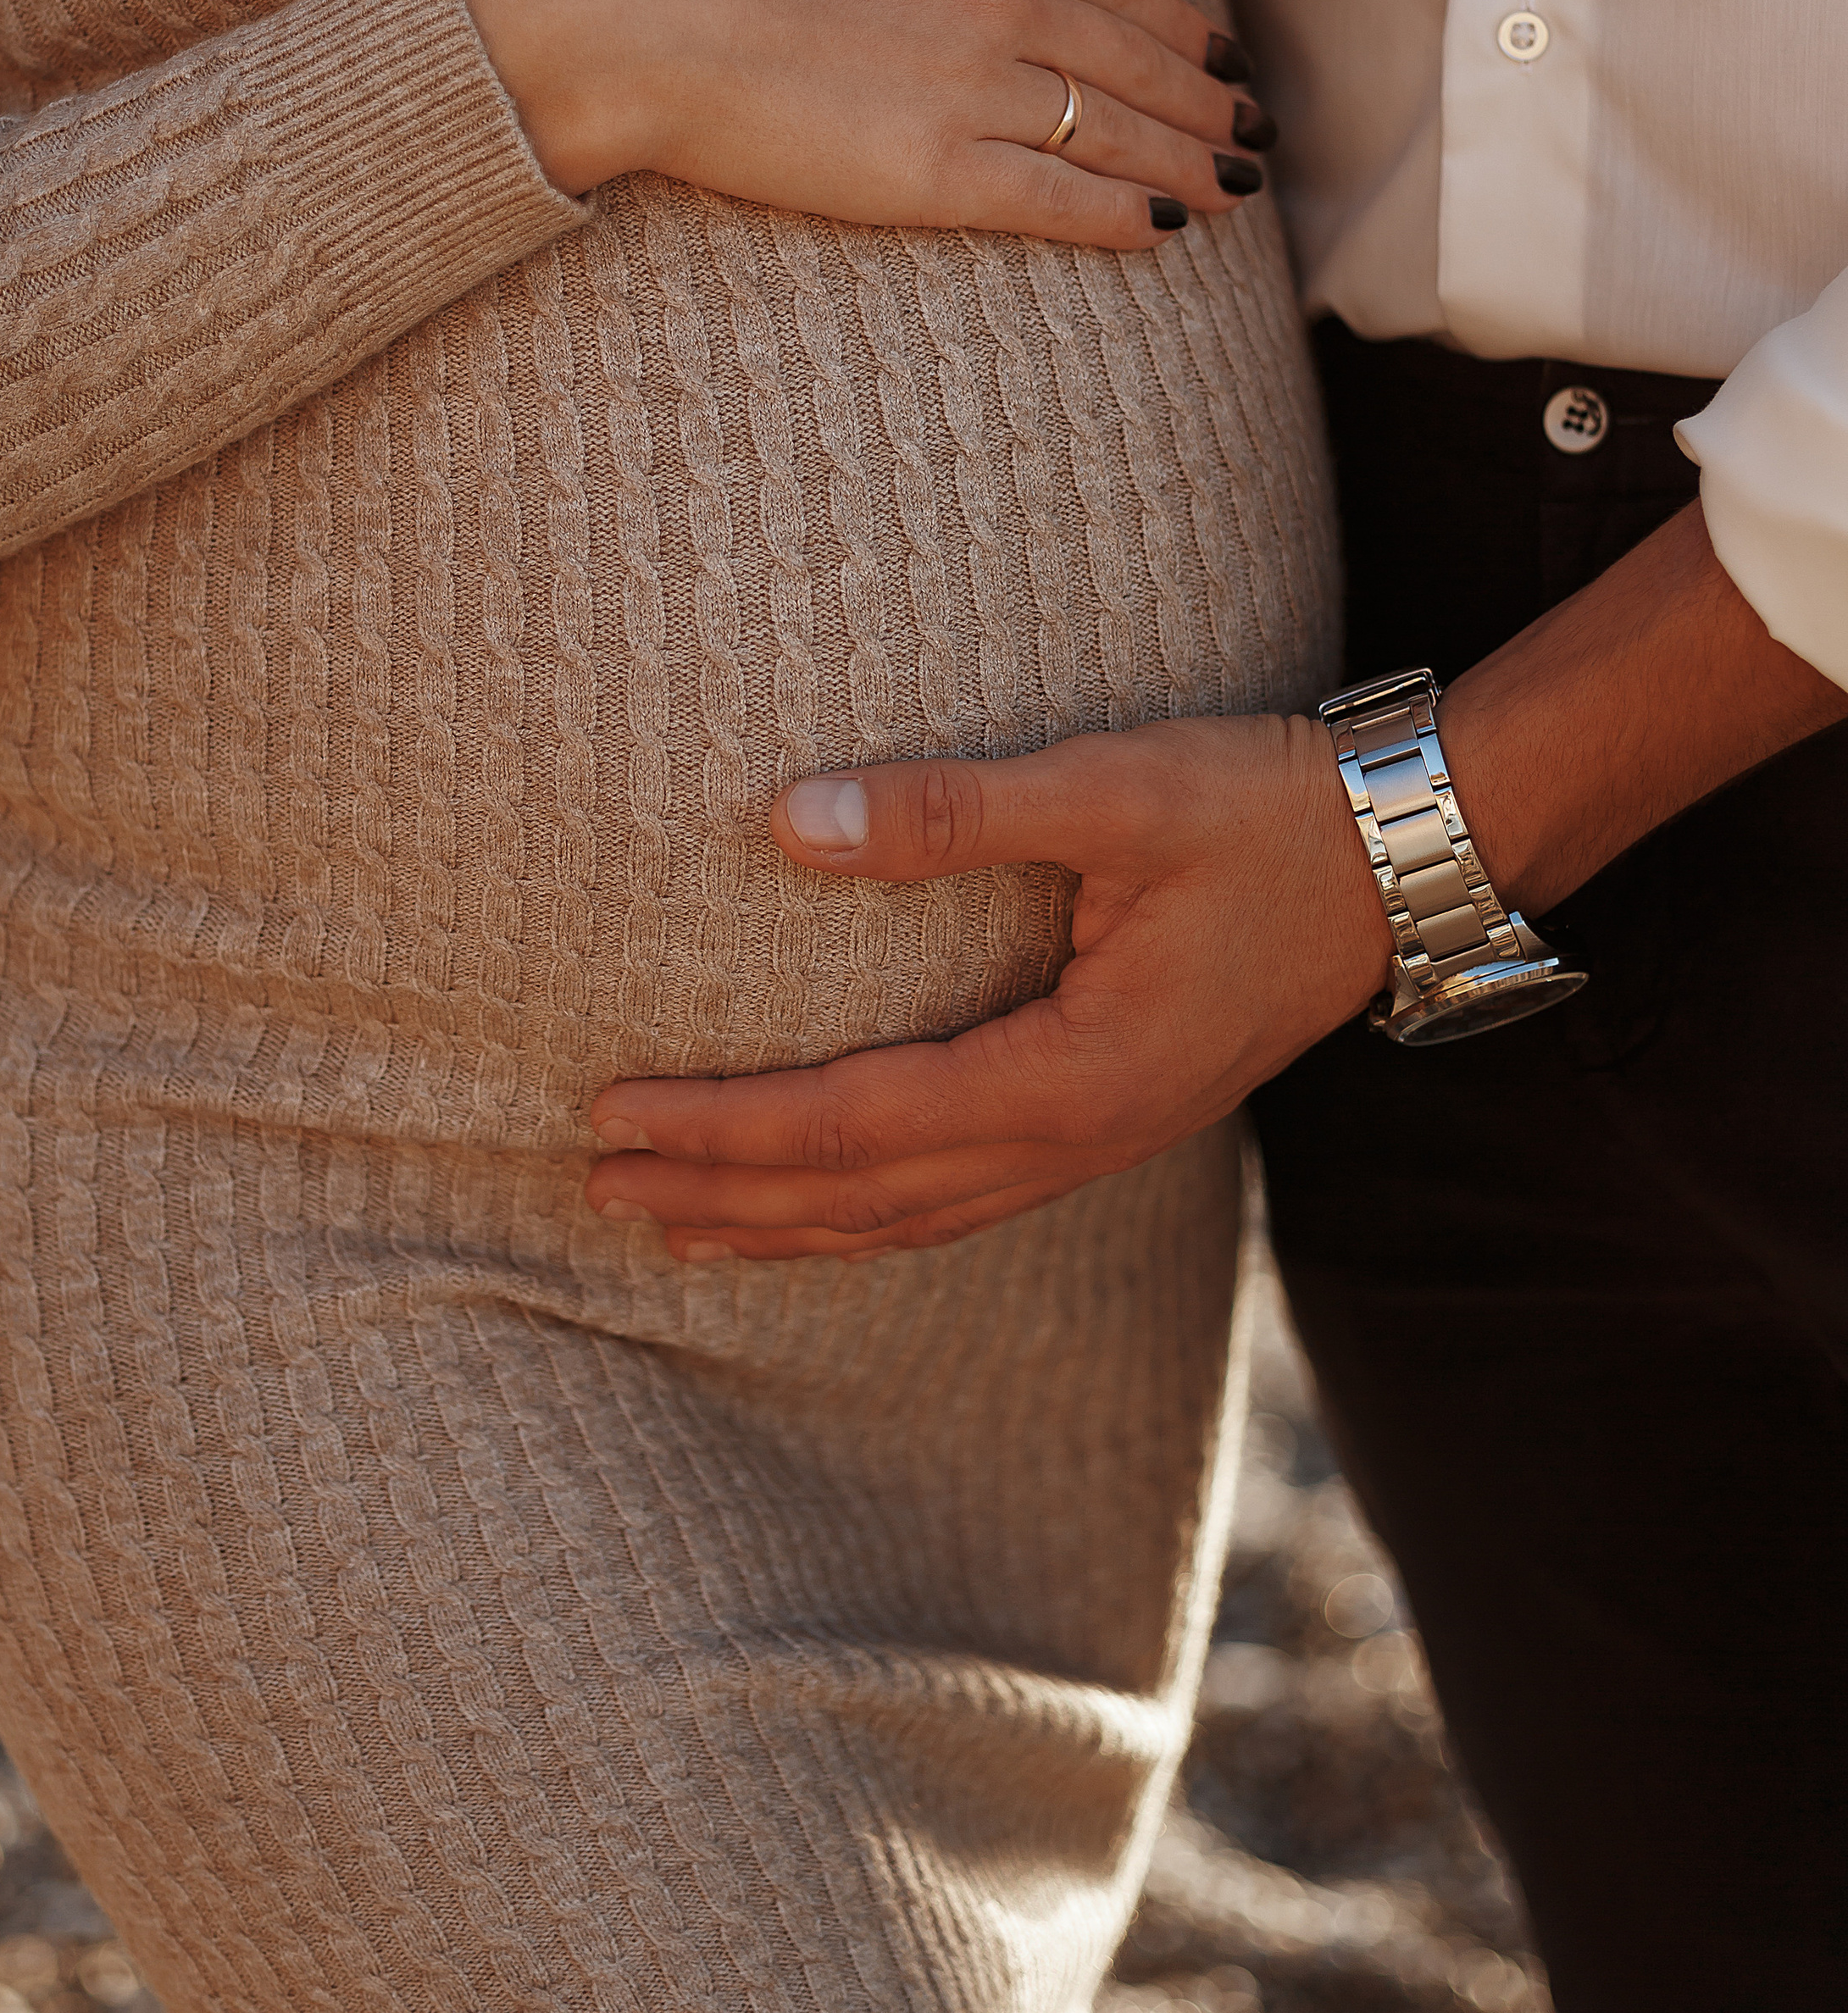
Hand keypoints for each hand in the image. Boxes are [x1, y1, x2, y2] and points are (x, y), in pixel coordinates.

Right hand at [448, 0, 1270, 251]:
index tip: (1223, 55)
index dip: (1182, 26)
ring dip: (1190, 163)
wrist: (629, 1)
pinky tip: (1163, 230)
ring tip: (1235, 190)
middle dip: (1210, 102)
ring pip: (1115, 132)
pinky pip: (1056, 199)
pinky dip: (1119, 215)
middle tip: (1256, 132)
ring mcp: (975, 88)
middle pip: (1136, 62)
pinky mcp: (935, 173)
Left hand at [583, 501, 1847, 1265]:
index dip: (727, 1126)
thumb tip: (777, 823)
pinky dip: (874, 1212)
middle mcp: (1083, 1134)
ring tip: (678, 1225)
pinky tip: (829, 1204)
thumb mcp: (1111, 787)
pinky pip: (967, 1195)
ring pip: (916, 1216)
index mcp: (1074, 1073)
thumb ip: (946, 812)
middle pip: (868, 1197)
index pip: (855, 1121)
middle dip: (729, 1196)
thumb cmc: (1268, 805)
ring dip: (791, 1223)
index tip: (613, 1114)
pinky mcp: (1119, 1115)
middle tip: (594, 1189)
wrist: (1419, 850)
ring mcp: (1107, 1139)